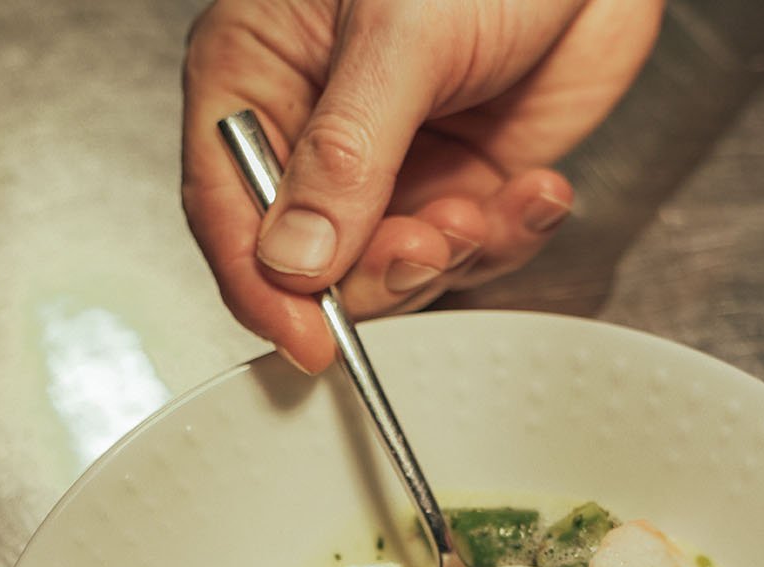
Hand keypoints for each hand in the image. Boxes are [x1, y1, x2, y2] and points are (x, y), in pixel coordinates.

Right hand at [183, 0, 663, 370]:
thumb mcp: (399, 30)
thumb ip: (346, 153)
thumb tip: (294, 259)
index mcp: (260, 69)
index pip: (228, 208)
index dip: (262, 287)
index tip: (307, 340)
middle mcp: (318, 129)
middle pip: (314, 263)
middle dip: (379, 270)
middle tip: (433, 243)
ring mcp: (394, 162)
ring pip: (396, 270)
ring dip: (450, 257)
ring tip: (486, 207)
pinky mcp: (466, 179)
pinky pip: (472, 252)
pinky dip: (508, 239)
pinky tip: (535, 193)